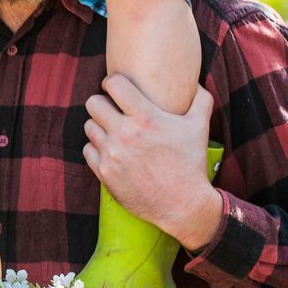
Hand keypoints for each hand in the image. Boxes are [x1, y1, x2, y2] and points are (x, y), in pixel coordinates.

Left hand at [83, 74, 223, 249]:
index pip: (114, 84)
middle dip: (102, 103)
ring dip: (99, 125)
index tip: (116, 87)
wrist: (183, 205)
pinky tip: (110, 149)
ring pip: (89, 126)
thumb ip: (200, 99)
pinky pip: (87, 149)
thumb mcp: (200, 127)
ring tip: (112, 130)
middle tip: (112, 109)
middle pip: (93, 103)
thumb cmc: (191, 163)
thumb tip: (194, 82)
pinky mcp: (104, 173)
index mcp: (146, 118)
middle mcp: (125, 134)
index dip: (113, 81)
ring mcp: (112, 155)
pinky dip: (96, 148)